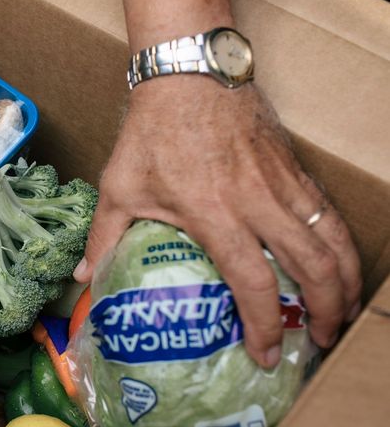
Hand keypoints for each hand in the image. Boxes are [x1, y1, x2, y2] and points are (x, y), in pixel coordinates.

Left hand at [73, 76, 361, 367]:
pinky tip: (336, 262)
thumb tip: (83, 279)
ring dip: (344, 279)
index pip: (251, 281)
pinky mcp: (293, 167)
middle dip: (325, 311)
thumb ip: (103, 237)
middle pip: (311, 266)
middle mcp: (257, 202)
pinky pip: (327, 212)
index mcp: (213, 213)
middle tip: (319, 342)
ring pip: (331, 238)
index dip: (262, 325)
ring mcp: (281, 183)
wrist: (188, 72)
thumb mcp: (119, 186)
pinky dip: (339, 242)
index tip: (266, 354)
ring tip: (342, 310)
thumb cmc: (151, 131)